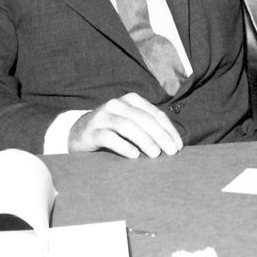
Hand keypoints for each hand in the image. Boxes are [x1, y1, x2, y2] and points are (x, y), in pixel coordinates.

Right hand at [67, 92, 183, 157]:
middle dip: (160, 135)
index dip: (169, 130)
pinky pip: (109, 137)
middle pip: (143, 119)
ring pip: (127, 126)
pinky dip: (124, 146)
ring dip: (144, 140)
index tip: (178, 146)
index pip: (155, 114)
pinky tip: (134, 155)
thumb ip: (147, 128)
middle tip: (171, 152)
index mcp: (131, 100)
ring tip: (155, 154)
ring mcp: (102, 116)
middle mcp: (117, 104)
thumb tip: (172, 144)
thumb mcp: (131, 124)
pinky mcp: (91, 131)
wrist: (78, 133)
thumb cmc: (112, 131)